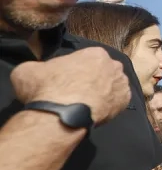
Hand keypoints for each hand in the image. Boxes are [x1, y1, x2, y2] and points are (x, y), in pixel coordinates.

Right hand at [11, 47, 130, 124]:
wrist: (60, 116)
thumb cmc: (46, 89)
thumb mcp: (28, 70)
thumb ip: (37, 66)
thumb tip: (36, 71)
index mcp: (95, 53)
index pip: (87, 58)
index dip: (77, 69)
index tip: (68, 79)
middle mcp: (113, 65)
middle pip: (103, 71)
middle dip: (93, 79)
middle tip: (78, 91)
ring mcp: (121, 84)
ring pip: (112, 85)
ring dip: (103, 91)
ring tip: (86, 103)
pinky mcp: (125, 102)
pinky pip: (118, 101)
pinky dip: (109, 105)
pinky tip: (95, 110)